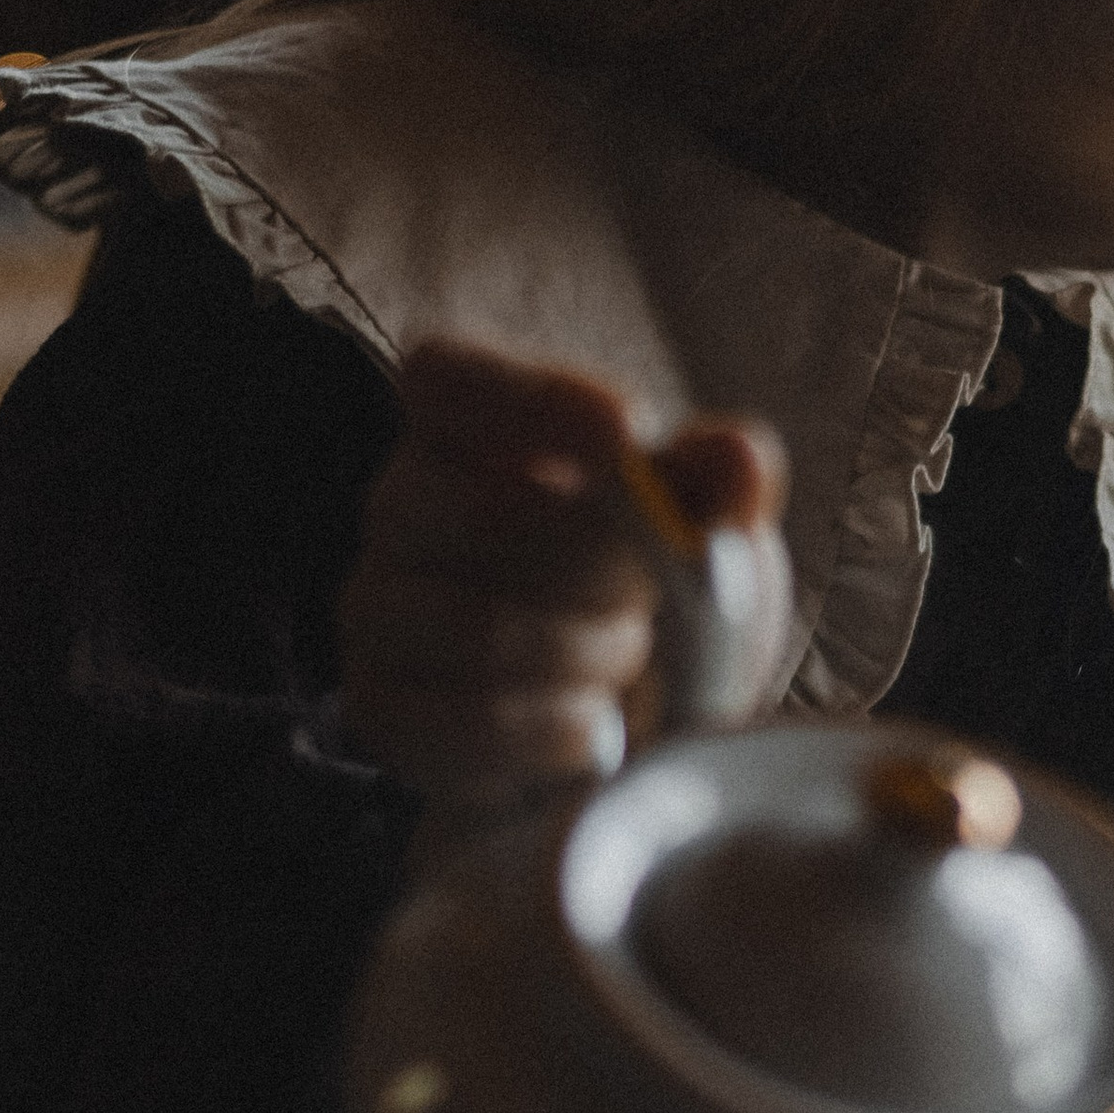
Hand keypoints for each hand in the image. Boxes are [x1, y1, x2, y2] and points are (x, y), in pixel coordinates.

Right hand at [337, 339, 786, 805]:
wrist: (626, 733)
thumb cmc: (651, 598)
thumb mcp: (703, 526)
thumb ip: (721, 481)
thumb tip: (738, 460)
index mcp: (464, 425)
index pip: (448, 378)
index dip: (536, 402)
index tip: (633, 433)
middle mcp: (399, 506)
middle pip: (486, 516)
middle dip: (606, 568)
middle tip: (653, 597)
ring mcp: (375, 610)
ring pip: (482, 630)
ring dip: (593, 657)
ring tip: (625, 665)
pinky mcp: (381, 710)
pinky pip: (470, 723)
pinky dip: (560, 734)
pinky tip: (592, 728)